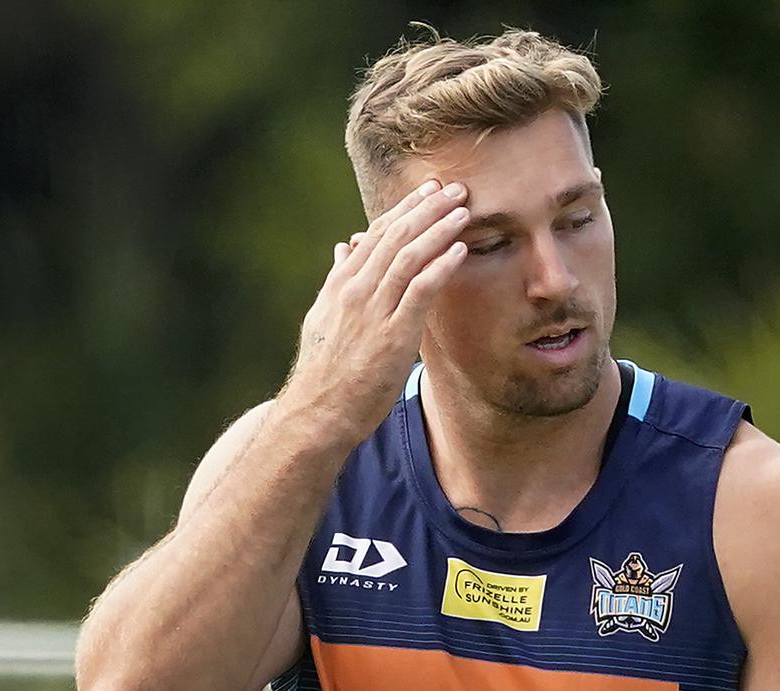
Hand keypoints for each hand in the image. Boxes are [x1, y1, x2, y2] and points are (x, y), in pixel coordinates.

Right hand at [278, 179, 469, 446]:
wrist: (316, 414)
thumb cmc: (324, 372)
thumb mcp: (324, 317)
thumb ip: (336, 280)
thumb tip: (343, 246)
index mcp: (340, 284)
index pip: (376, 235)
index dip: (404, 210)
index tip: (428, 192)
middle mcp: (355, 290)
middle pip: (394, 236)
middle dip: (426, 209)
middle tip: (455, 189)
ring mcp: (372, 312)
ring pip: (408, 256)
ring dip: (438, 229)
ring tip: (463, 210)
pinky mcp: (391, 336)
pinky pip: (419, 291)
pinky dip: (440, 266)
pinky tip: (459, 249)